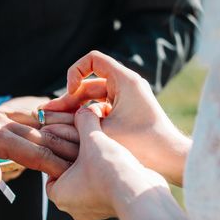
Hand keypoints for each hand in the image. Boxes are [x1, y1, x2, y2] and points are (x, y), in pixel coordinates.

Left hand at [0, 101, 77, 188]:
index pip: (33, 152)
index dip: (56, 164)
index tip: (77, 174)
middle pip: (40, 136)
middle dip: (65, 148)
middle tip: (90, 159)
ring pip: (34, 125)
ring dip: (57, 134)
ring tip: (79, 142)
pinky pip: (22, 119)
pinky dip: (40, 125)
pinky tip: (46, 128)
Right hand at [42, 51, 189, 185]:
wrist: (171, 159)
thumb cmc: (142, 144)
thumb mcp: (103, 130)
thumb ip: (77, 120)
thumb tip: (52, 116)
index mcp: (125, 80)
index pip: (92, 60)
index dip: (76, 72)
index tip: (70, 92)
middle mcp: (127, 85)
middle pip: (89, 83)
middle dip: (68, 98)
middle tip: (47, 113)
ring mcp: (127, 100)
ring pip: (93, 98)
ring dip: (75, 110)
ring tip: (53, 124)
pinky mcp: (127, 114)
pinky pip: (101, 109)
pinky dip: (87, 118)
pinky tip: (71, 132)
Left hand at [47, 107, 169, 219]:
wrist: (141, 194)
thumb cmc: (110, 170)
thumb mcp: (92, 138)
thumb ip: (84, 121)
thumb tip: (82, 110)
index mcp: (60, 194)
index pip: (50, 170)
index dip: (59, 151)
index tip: (70, 139)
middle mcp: (74, 208)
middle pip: (69, 176)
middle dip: (77, 159)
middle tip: (87, 142)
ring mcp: (94, 212)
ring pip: (88, 183)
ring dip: (94, 168)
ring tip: (104, 150)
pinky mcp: (112, 210)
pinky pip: (104, 190)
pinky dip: (108, 177)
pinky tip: (117, 161)